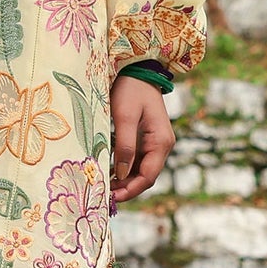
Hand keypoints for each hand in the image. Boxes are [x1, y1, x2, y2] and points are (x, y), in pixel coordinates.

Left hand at [110, 74, 173, 204]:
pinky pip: (138, 160)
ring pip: (142, 170)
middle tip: (104, 196)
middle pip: (146, 176)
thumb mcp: (125, 116)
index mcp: (161, 141)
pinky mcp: (147, 138)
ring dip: (125, 181)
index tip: (112, 198)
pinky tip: (109, 172)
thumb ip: (125, 145)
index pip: (148, 176)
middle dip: (127, 189)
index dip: (131, 190)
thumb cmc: (130, 89)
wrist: (139, 69)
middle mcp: (162, 145)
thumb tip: (122, 174)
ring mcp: (155, 142)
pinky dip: (125, 170)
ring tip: (104, 187)